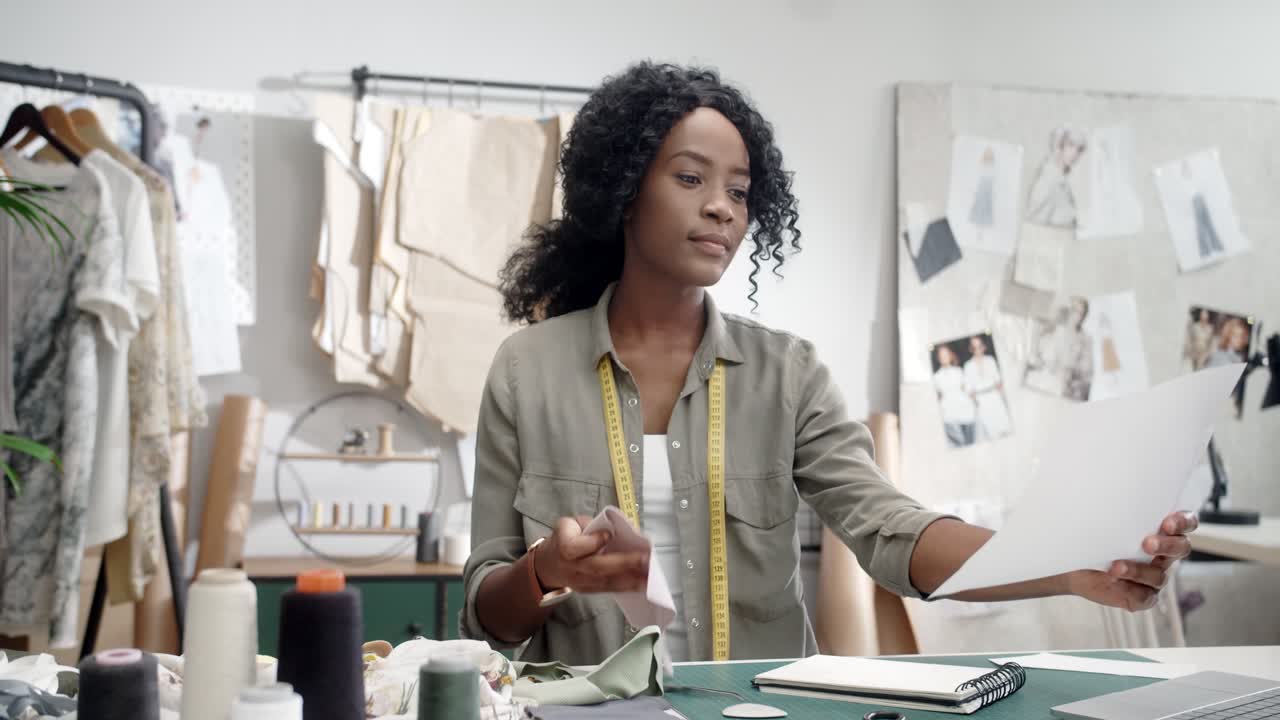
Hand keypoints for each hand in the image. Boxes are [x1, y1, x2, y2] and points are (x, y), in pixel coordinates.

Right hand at [533, 516, 648, 593]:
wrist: (548, 564)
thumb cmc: (565, 537)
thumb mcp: (571, 524)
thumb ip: (591, 525)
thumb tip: (618, 528)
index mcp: (563, 546)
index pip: (576, 547)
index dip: (593, 541)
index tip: (609, 534)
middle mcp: (571, 567)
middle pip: (596, 567)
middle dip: (623, 563)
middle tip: (644, 558)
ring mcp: (579, 582)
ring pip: (605, 582)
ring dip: (630, 579)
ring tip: (649, 575)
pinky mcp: (587, 590)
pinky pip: (608, 589)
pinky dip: (626, 587)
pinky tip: (641, 584)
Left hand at [1067, 511, 1197, 610]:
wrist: (1073, 566)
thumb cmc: (1093, 538)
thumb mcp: (1103, 521)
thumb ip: (1116, 514)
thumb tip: (1109, 497)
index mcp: (1161, 531)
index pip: (1185, 523)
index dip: (1182, 522)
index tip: (1167, 523)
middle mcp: (1163, 554)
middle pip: (1180, 548)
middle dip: (1166, 545)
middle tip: (1147, 543)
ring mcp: (1154, 576)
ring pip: (1158, 576)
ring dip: (1138, 570)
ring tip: (1115, 566)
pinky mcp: (1142, 596)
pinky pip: (1144, 597)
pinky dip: (1128, 589)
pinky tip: (1113, 582)